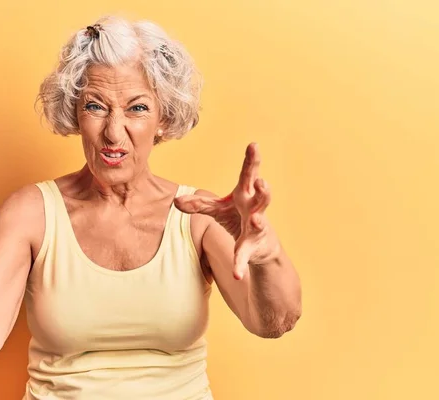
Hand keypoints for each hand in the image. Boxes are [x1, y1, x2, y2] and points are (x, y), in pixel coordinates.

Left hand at [174, 143, 280, 278]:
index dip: (252, 160)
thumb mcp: (218, 209)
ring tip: (257, 219)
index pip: (249, 175)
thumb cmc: (239, 217)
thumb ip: (199, 204)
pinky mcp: (254, 247)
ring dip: (259, 220)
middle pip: (262, 196)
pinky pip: (246, 255)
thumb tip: (176, 201)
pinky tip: (237, 274)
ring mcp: (258, 228)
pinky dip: (240, 264)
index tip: (254, 145)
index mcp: (246, 195)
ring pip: (260, 222)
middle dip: (263, 188)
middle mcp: (255, 208)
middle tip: (262, 180)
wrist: (260, 246)